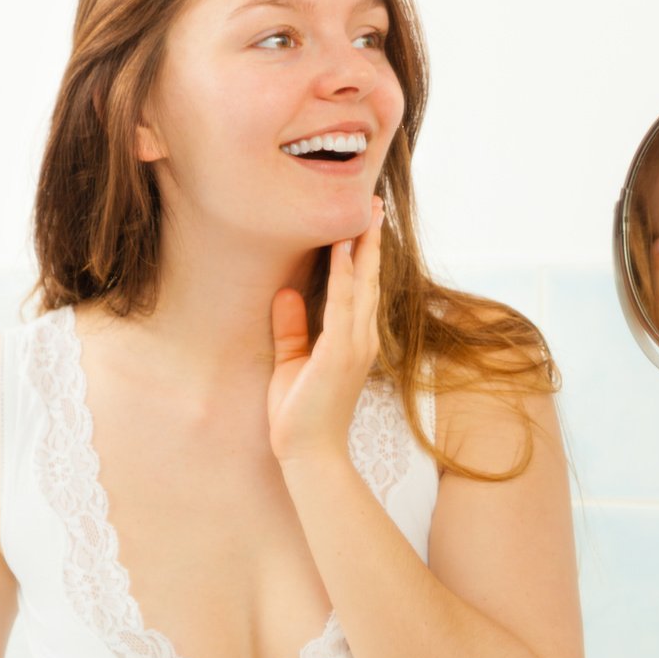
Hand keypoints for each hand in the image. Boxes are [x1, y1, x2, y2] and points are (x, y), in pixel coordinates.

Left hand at [268, 196, 384, 462]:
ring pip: (361, 285)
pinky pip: (343, 305)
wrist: (308, 454)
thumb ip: (292, 327)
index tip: (363, 221)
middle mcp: (361, 338)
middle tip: (372, 203)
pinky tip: (341, 251)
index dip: (363, 253)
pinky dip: (343, 276)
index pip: (361, 287)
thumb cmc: (299, 415)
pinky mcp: (340, 353)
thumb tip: (285, 292)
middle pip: (369, 278)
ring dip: (361, 248)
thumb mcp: (291, 361)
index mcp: (353, 340)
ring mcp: (355, 345)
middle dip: (370, 240)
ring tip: (363, 215)